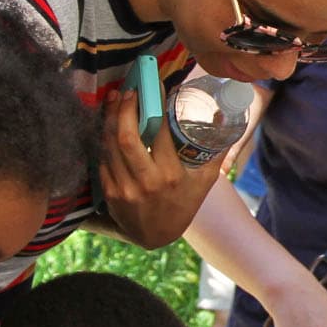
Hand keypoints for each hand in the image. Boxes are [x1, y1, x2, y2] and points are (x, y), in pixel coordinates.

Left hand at [96, 87, 227, 248]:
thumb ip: (215, 151)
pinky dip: (105, 139)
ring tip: (115, 101)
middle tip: (128, 92)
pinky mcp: (110, 193)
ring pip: (110, 145)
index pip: (159, 133)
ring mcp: (125, 188)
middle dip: (125, 109)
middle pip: (127, 137)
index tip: (155, 89)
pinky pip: (103, 160)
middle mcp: (147, 182)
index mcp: (172, 176)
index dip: (155, 106)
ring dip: (110, 118)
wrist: (157, 236)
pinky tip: (109, 125)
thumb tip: (224, 117)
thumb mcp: (205, 180)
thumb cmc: (184, 204)